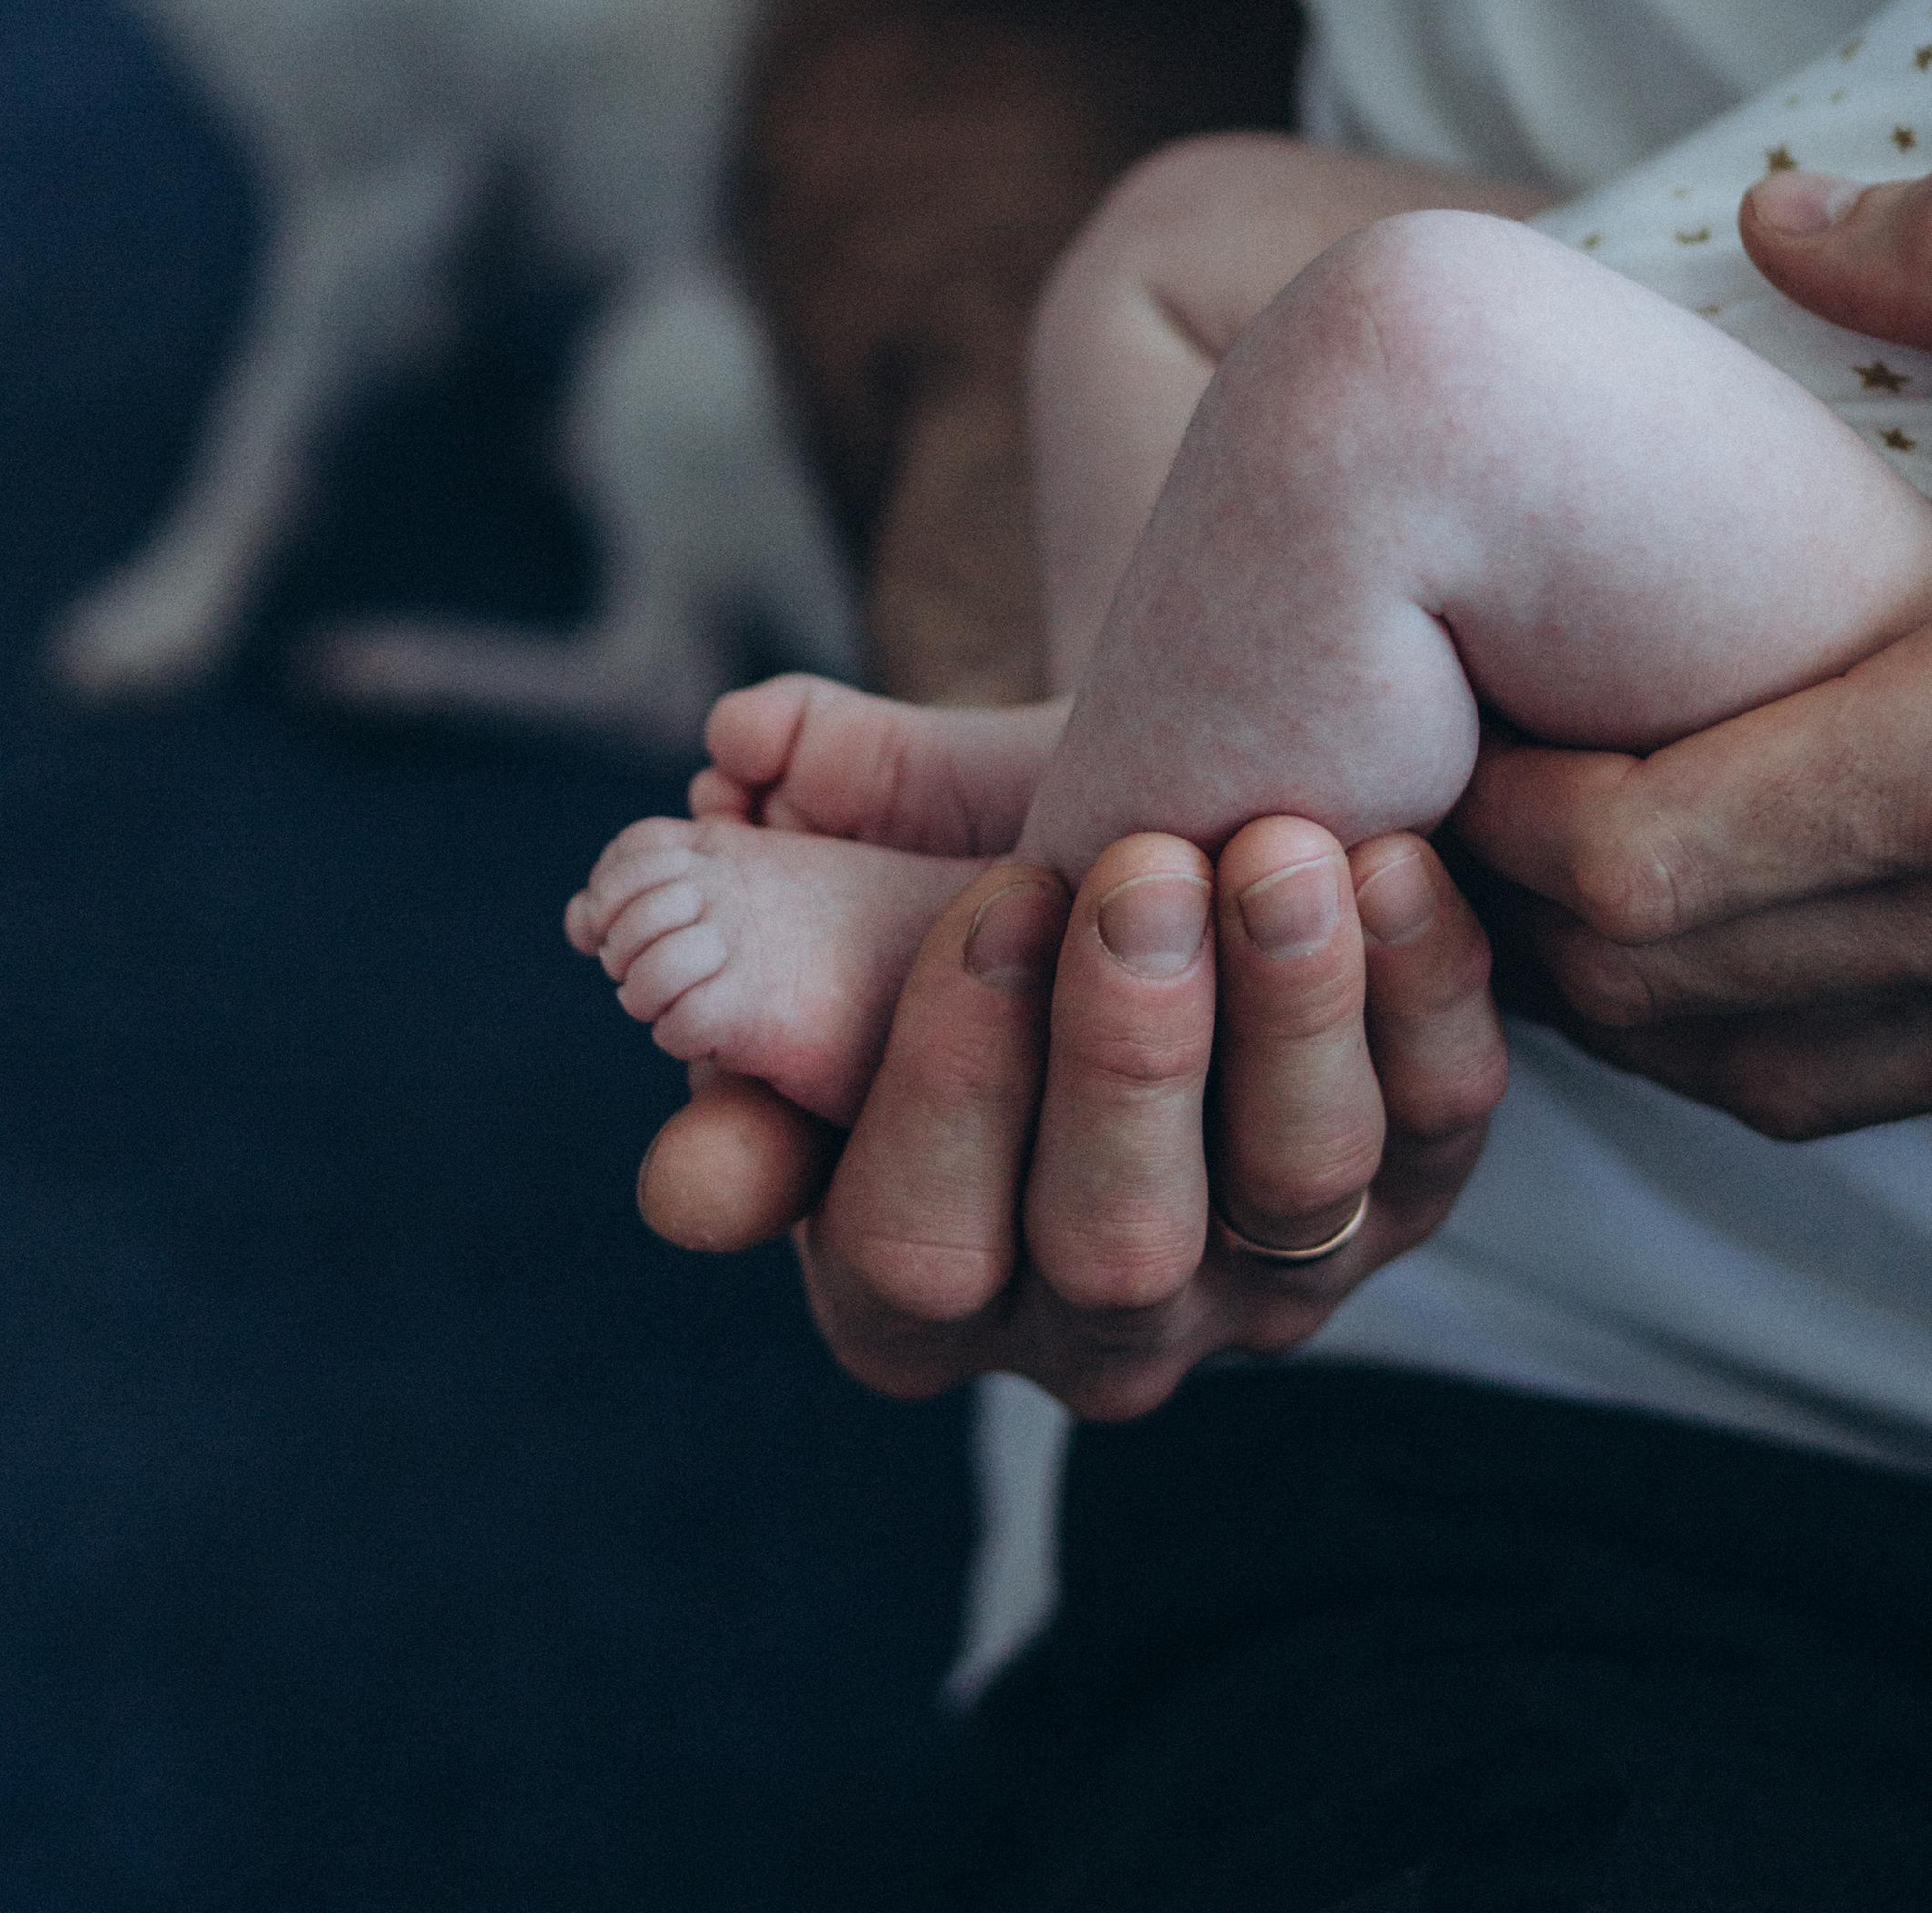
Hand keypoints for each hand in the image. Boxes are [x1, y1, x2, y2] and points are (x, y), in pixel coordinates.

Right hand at [638, 817, 1503, 1416]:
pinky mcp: (1411, 1194)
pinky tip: (1392, 863)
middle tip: (1135, 870)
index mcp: (904, 1285)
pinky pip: (1441, 1125)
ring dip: (1289, 1015)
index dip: (954, 1086)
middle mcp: (1089, 1321)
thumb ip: (767, 938)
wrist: (1147, 823)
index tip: (992, 904)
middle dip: (1127, 1053)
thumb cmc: (964, 872)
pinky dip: (1425, 991)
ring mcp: (1263, 1273)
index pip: (912, 1252)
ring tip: (1276, 850)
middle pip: (1113, 1249)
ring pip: (1297, 1190)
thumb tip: (703, 1020)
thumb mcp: (853, 891)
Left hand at [1448, 158, 1931, 1138]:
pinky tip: (1709, 896)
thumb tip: (1784, 218)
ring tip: (1549, 834)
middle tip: (1460, 772)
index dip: (1503, 809)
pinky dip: (1751, 1020)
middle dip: (1527, 903)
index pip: (1641, 863)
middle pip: (1665, 987)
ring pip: (1753, 1071)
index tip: (1458, 706)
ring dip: (1627, 980)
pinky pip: (1858, 1087)